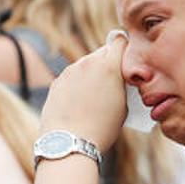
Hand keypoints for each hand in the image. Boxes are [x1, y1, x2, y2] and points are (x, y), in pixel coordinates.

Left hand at [39, 35, 126, 151]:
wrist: (69, 142)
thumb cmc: (101, 128)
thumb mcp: (124, 106)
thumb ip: (122, 84)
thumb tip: (119, 79)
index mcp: (108, 65)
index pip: (120, 41)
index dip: (125, 50)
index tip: (128, 62)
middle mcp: (87, 62)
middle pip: (103, 51)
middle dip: (109, 62)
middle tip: (114, 81)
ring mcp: (69, 71)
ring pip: (86, 64)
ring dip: (93, 73)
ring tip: (95, 96)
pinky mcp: (57, 81)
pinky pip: (72, 76)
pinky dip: (78, 84)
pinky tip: (79, 103)